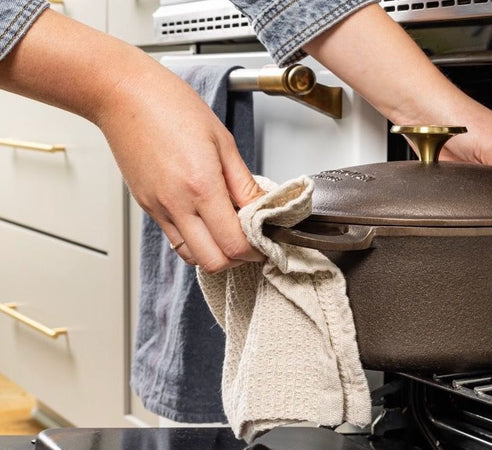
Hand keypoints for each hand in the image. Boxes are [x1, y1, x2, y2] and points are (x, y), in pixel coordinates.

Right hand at [96, 67, 265, 272]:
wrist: (123, 94)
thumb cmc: (171, 106)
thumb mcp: (223, 141)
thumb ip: (245, 183)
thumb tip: (264, 208)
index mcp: (201, 186)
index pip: (234, 243)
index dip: (256, 249)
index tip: (266, 240)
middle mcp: (176, 204)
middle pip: (213, 262)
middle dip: (237, 258)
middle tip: (251, 241)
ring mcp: (158, 208)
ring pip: (191, 256)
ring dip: (214, 252)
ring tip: (229, 230)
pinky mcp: (146, 206)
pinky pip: (174, 238)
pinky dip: (195, 240)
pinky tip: (207, 220)